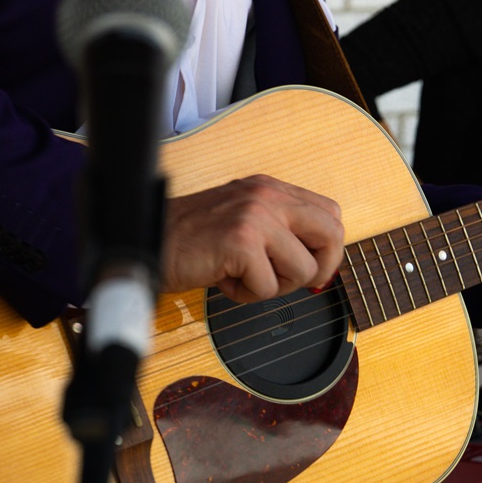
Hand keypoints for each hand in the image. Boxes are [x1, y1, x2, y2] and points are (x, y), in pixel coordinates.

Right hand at [160, 175, 344, 301]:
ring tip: (243, 276)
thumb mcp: (243, 221)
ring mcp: (256, 216)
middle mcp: (267, 195)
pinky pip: (269, 287)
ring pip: (304, 269)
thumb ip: (280, 231)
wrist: (149, 240)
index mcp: (270, 188)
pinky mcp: (241, 242)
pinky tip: (224, 279)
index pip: (331, 214)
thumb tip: (320, 267)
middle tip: (290, 281)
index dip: (327, 249)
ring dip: (276, 286)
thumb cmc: (192, 240)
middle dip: (319, 269)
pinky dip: (246, 294)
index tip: (309, 269)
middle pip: (332, 234)